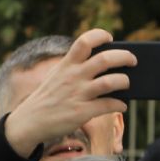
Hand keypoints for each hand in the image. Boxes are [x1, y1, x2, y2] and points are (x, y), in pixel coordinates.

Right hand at [3, 29, 133, 156]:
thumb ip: (75, 70)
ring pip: (112, 82)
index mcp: (66, 65)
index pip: (85, 41)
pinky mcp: (81, 113)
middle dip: (124, 57)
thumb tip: (106, 70)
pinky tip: (122, 105)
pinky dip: (120, 105)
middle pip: (106, 59)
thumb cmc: (46, 100)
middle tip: (132, 61)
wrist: (27, 124)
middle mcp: (73, 77)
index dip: (101, 36)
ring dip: (125, 81)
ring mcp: (78, 95)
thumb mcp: (55, 78)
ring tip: (127, 83)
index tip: (110, 38)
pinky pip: (109, 105)